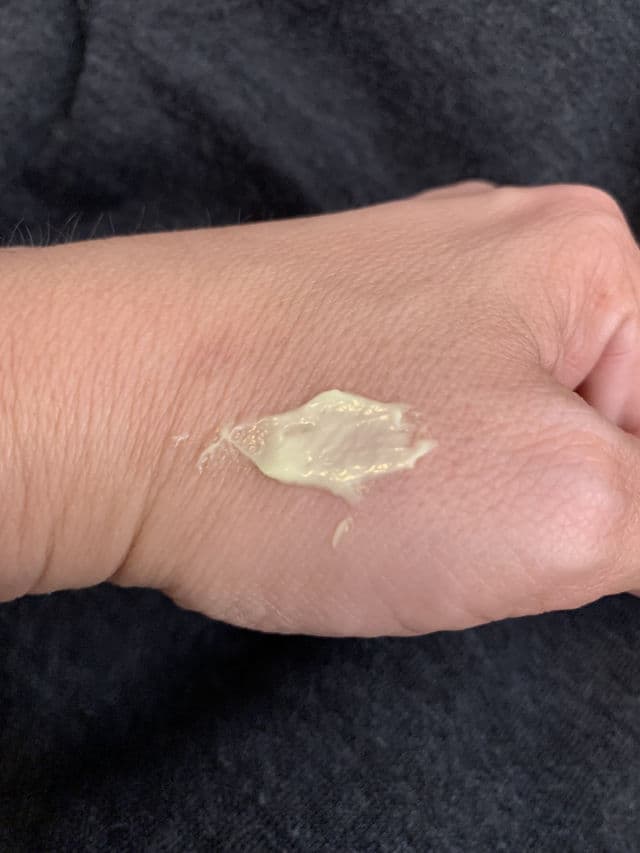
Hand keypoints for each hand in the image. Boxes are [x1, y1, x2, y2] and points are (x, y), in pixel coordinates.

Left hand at [2, 181, 639, 635]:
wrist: (106, 416)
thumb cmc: (330, 452)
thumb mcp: (569, 513)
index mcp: (587, 261)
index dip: (612, 515)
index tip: (529, 538)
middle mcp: (497, 251)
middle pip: (584, 423)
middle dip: (536, 504)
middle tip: (446, 517)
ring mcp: (408, 285)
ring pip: (498, 431)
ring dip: (461, 497)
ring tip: (381, 496)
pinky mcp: (340, 328)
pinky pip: (421, 421)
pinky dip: (403, 478)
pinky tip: (343, 482)